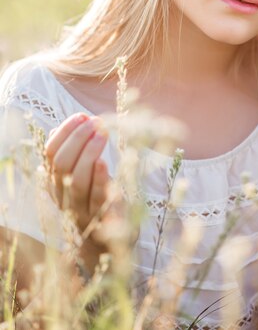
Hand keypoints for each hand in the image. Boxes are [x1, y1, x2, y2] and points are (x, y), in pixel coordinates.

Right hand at [45, 112, 109, 235]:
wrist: (106, 242)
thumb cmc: (93, 198)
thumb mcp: (78, 176)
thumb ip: (70, 154)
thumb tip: (60, 128)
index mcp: (55, 182)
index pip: (50, 153)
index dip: (65, 132)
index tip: (81, 116)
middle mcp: (63, 196)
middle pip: (62, 164)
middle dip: (78, 138)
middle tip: (96, 122)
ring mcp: (80, 209)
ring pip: (77, 180)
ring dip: (89, 153)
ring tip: (102, 134)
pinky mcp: (101, 219)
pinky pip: (96, 199)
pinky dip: (99, 179)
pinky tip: (104, 162)